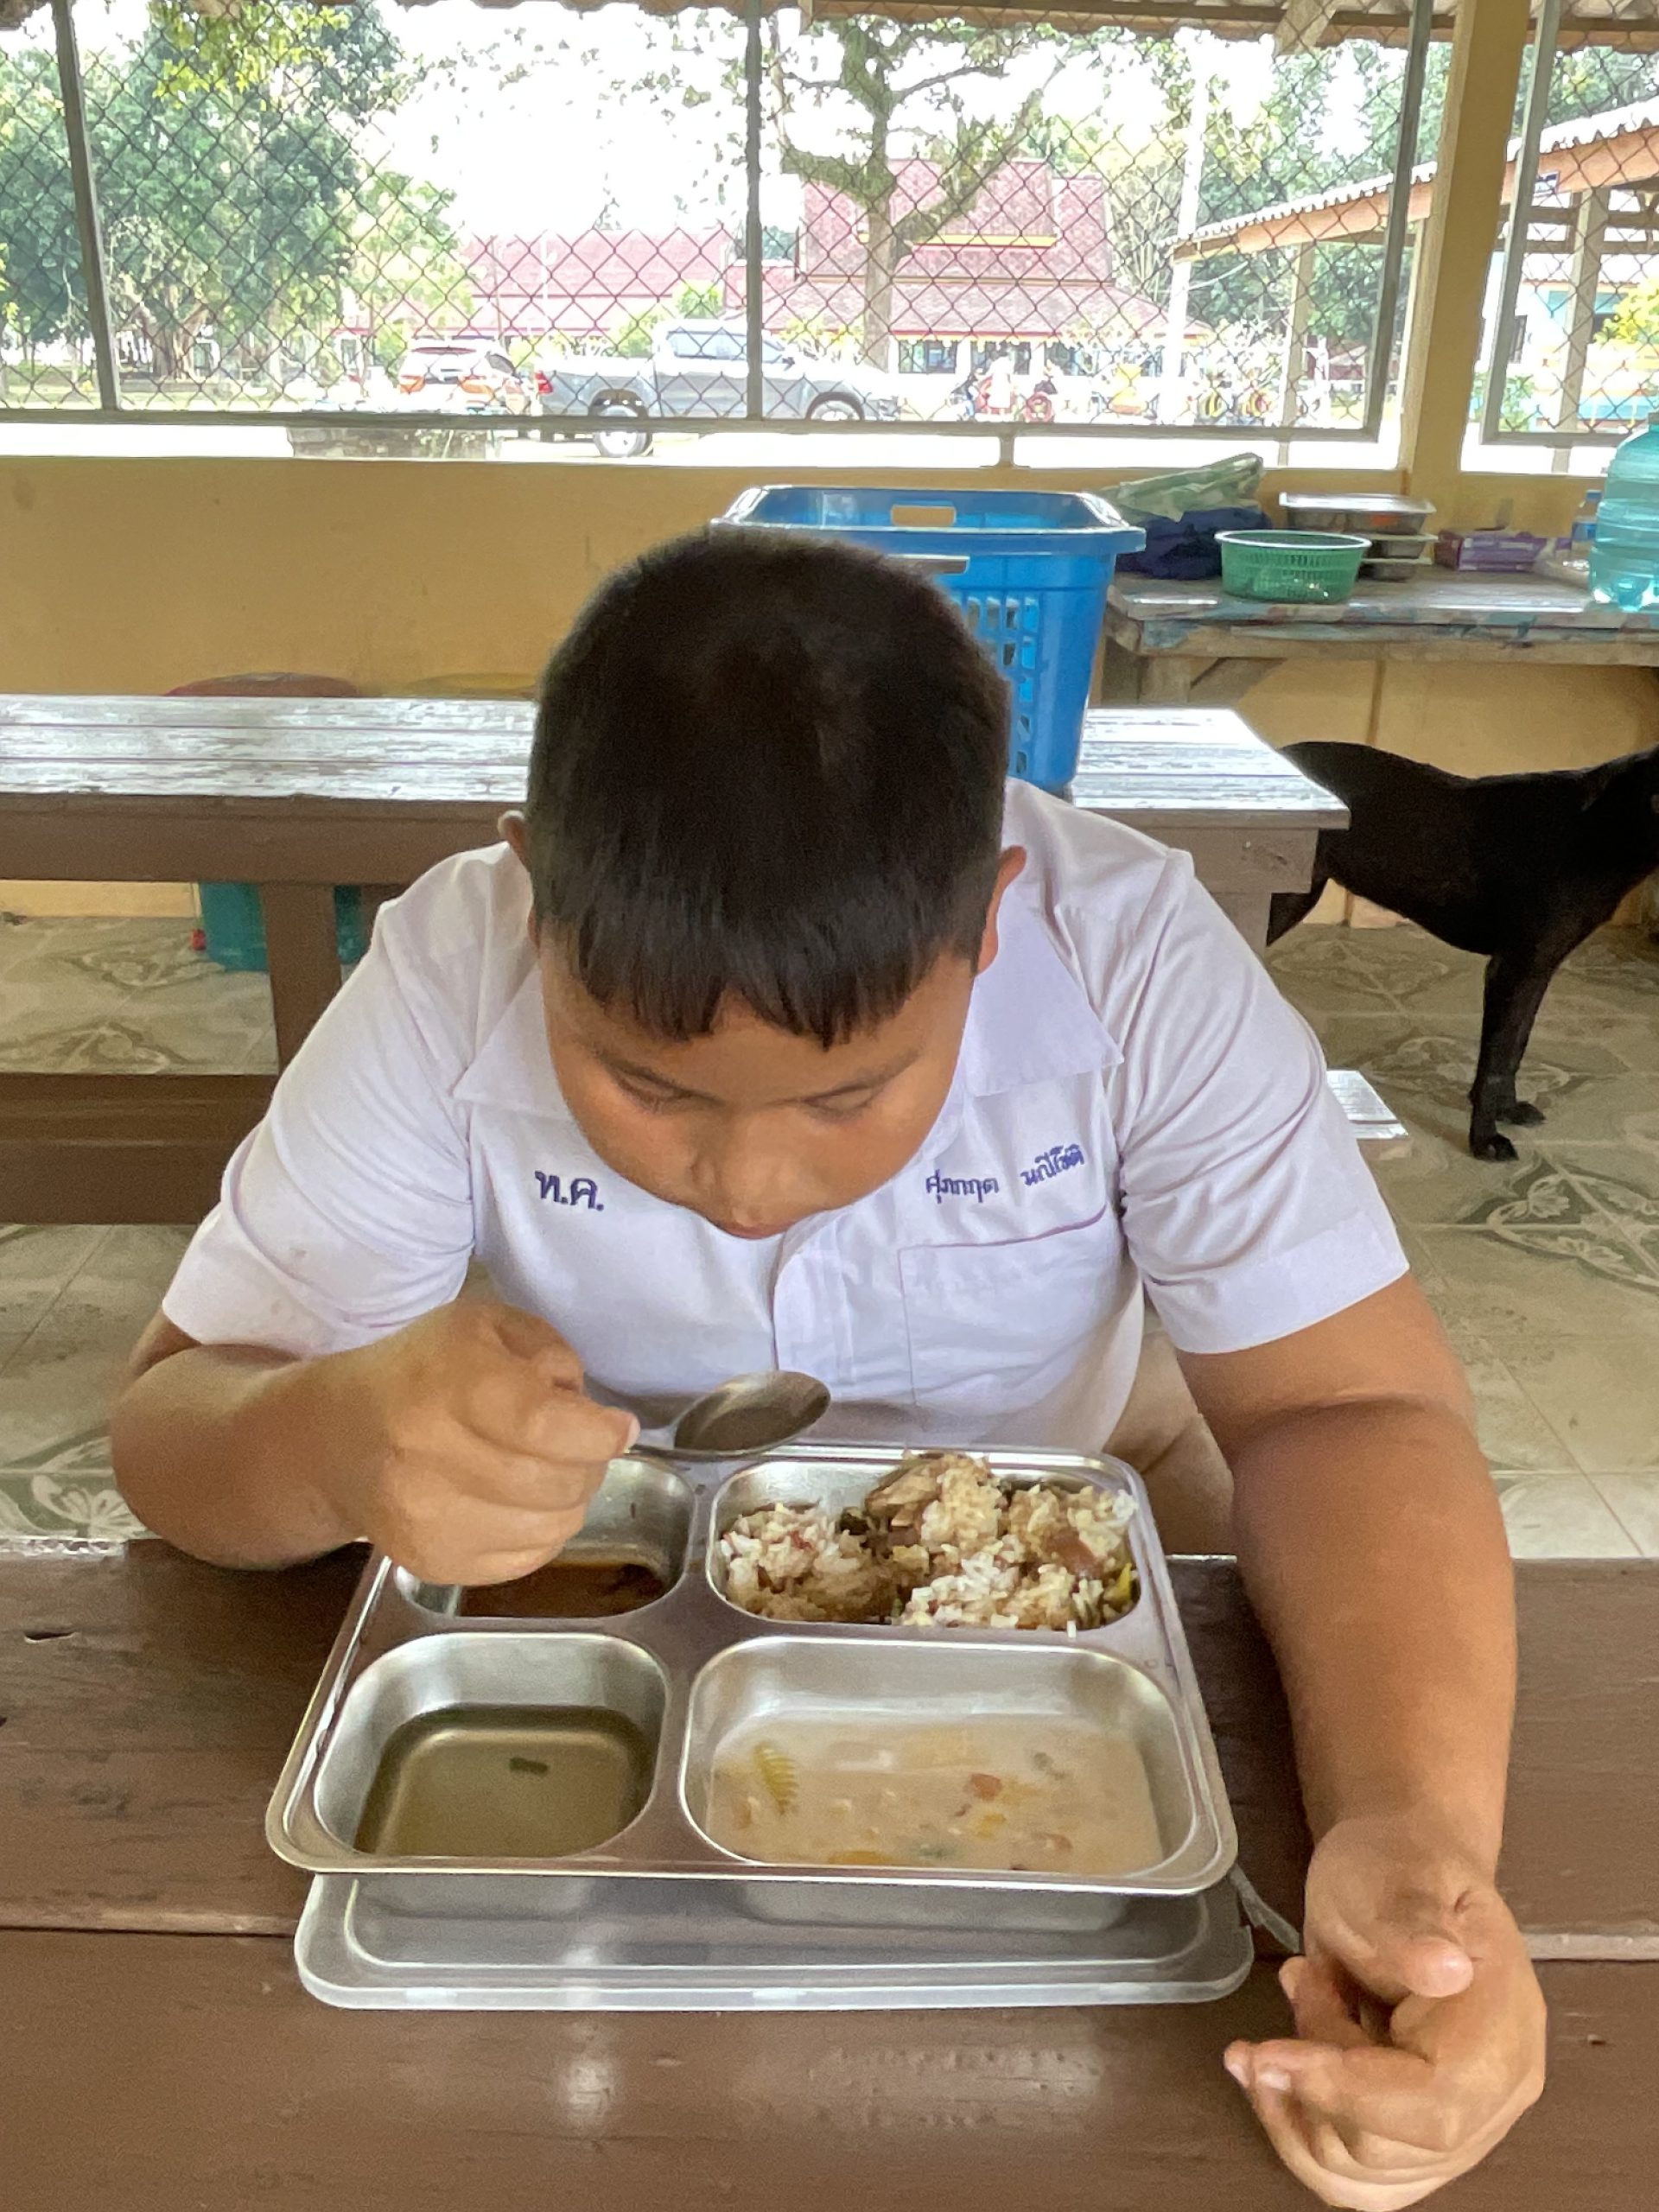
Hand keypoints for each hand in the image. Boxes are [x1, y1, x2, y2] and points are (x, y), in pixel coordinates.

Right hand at [311, 1298, 637, 1583]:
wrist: (341, 1436)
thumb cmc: (426, 1370)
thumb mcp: (488, 1326)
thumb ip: (551, 1355)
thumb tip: (589, 1413)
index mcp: (453, 1386)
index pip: (547, 1426)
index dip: (598, 1434)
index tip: (617, 1428)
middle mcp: (433, 1458)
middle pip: (557, 1482)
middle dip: (588, 1463)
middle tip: (579, 1446)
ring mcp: (428, 1519)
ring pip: (551, 1527)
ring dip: (568, 1499)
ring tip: (548, 1470)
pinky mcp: (431, 1563)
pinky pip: (526, 1559)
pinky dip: (541, 1531)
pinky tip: (521, 1501)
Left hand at [1224, 1814, 1545, 2207]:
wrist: (1401, 1873)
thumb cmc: (1397, 1867)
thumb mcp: (1396, 1876)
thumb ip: (1412, 1926)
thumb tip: (1445, 1967)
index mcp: (1504, 2027)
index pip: (1435, 2103)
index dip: (1346, 2091)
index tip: (1270, 2056)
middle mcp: (1496, 2093)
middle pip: (1392, 2148)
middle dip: (1312, 2079)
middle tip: (1300, 1984)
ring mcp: (1461, 2125)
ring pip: (1366, 2177)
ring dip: (1297, 2107)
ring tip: (1298, 2007)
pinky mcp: (1418, 2139)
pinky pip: (1355, 2179)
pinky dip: (1300, 2133)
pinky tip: (1278, 2069)